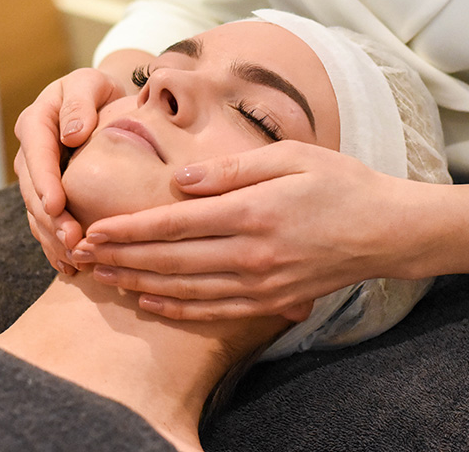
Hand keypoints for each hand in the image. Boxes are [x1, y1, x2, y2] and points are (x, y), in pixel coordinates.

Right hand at [14, 68, 125, 272]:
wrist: (101, 102)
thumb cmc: (98, 90)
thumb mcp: (90, 83)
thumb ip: (80, 102)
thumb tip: (71, 135)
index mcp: (36, 122)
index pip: (37, 153)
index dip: (44, 181)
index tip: (57, 205)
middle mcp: (31, 151)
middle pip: (33, 189)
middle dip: (50, 218)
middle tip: (72, 242)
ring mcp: (37, 174)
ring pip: (37, 211)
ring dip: (52, 237)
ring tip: (73, 261)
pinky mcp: (49, 191)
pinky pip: (46, 219)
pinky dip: (55, 243)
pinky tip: (69, 265)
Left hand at [70, 141, 423, 320]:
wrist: (384, 229)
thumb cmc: (339, 183)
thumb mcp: (291, 158)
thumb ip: (231, 170)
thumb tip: (180, 181)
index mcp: (252, 212)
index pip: (175, 223)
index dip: (130, 228)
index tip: (95, 229)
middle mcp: (251, 254)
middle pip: (171, 259)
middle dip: (122, 257)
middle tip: (84, 255)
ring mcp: (260, 283)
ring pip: (185, 289)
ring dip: (140, 284)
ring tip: (105, 278)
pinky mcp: (270, 300)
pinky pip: (213, 310)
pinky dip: (177, 308)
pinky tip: (151, 303)